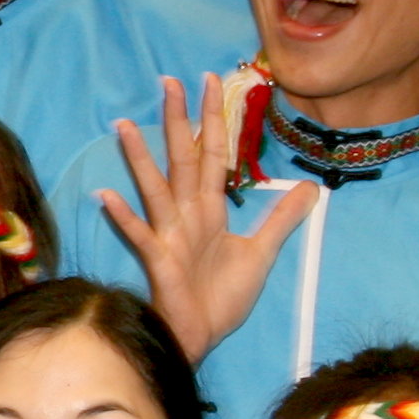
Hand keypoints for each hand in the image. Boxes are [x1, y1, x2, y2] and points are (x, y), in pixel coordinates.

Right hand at [95, 74, 316, 364]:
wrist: (201, 337)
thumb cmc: (221, 298)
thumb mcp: (262, 254)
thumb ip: (282, 219)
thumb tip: (311, 187)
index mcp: (210, 210)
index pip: (212, 154)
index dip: (214, 119)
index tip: (212, 81)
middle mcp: (187, 215)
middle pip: (183, 159)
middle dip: (178, 120)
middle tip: (170, 81)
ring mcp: (170, 235)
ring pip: (156, 189)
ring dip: (140, 159)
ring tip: (124, 126)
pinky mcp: (159, 261)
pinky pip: (141, 235)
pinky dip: (124, 217)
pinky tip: (107, 196)